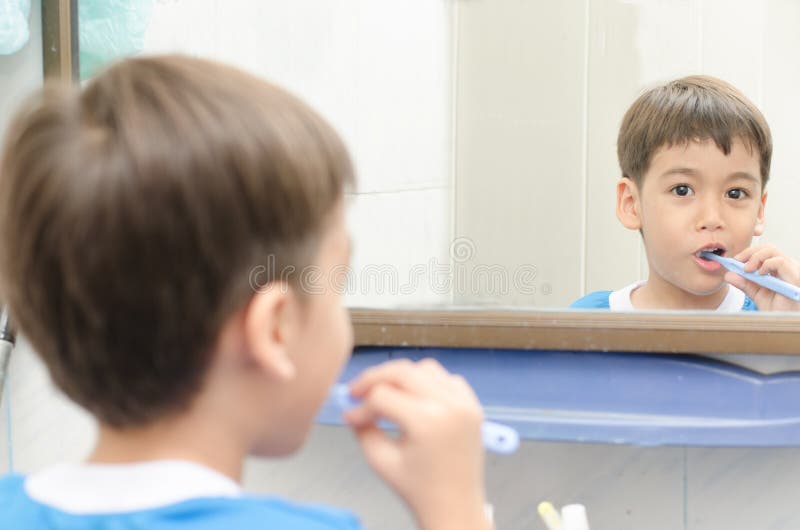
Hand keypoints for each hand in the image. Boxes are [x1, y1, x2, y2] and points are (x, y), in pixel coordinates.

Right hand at [344, 358, 490, 529]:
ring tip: (387, 393)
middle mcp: (449, 406)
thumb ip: (363, 430)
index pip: (382, 396)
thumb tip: (353, 410)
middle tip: (359, 391)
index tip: (353, 418)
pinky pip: (448, 379)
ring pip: (425, 368)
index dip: (361, 406)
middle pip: (402, 371)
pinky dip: (429, 382)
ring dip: (402, 376)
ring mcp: (465, 404)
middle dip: (375, 378)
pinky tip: (415, 397)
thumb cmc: (421, 491)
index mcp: (427, 421)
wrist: (455, 508)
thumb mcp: (381, 461)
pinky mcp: (473, 406)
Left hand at [725, 244, 799, 310]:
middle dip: (749, 252)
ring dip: (755, 257)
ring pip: (773, 251)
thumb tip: (728, 274)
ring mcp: (793, 270)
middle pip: (768, 248)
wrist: (783, 323)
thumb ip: (744, 283)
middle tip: (738, 262)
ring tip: (747, 270)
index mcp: (779, 269)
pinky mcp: (796, 277)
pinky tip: (759, 275)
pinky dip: (765, 265)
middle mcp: (788, 267)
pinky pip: (780, 262)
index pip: (765, 251)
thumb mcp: (755, 293)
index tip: (735, 260)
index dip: (748, 253)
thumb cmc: (776, 309)